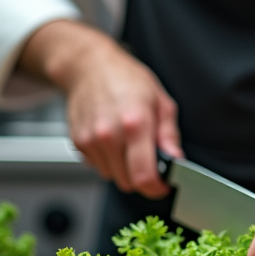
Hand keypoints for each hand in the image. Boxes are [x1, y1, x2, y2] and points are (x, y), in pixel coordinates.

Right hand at [19, 20, 181, 196]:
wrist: (89, 66)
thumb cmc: (126, 79)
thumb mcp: (160, 102)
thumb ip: (169, 135)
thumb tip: (176, 159)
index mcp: (135, 124)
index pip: (144, 176)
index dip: (157, 188)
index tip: (163, 186)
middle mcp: (110, 135)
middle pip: (129, 182)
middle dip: (142, 177)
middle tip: (149, 160)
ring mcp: (91, 140)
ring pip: (113, 177)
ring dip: (124, 169)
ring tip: (128, 143)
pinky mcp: (78, 143)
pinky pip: (98, 167)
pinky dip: (108, 160)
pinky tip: (113, 139)